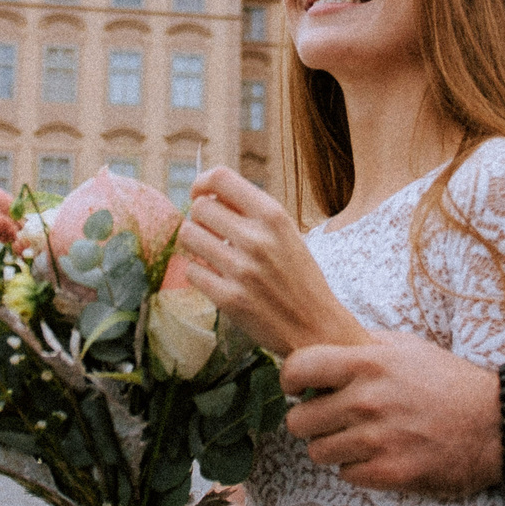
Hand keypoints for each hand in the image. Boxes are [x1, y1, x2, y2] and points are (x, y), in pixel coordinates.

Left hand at [176, 168, 369, 355]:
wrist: (316, 327)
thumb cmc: (299, 278)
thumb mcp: (286, 233)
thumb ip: (252, 212)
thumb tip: (207, 194)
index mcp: (273, 215)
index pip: (221, 178)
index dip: (201, 183)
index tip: (200, 194)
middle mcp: (256, 238)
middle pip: (199, 208)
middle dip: (199, 219)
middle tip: (211, 233)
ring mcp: (241, 269)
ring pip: (188, 236)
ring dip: (194, 243)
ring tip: (211, 253)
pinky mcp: (228, 298)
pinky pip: (191, 270)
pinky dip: (199, 272)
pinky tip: (216, 278)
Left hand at [281, 330, 504, 499]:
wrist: (495, 424)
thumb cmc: (449, 381)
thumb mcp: (406, 347)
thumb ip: (361, 345)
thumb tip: (318, 344)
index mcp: (368, 362)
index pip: (297, 368)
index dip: (291, 380)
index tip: (299, 387)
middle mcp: (367, 401)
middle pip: (298, 420)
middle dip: (311, 421)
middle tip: (331, 419)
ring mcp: (377, 440)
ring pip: (318, 452)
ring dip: (333, 447)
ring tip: (358, 438)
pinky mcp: (389, 473)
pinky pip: (345, 475)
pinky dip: (357, 469)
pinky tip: (378, 455)